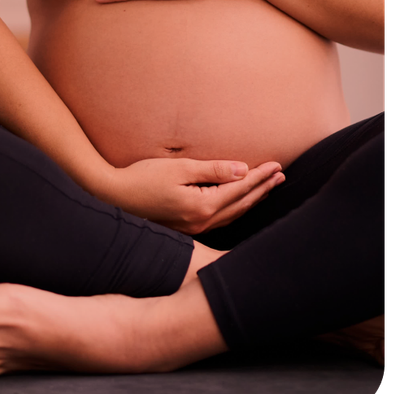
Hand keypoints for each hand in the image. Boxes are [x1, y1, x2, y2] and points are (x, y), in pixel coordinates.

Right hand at [104, 156, 284, 235]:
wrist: (113, 195)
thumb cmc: (142, 177)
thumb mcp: (179, 168)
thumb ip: (213, 170)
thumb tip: (243, 170)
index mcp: (202, 206)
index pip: (239, 189)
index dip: (259, 176)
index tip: (276, 165)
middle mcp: (201, 222)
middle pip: (240, 204)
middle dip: (262, 189)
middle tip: (281, 175)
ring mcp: (193, 228)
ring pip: (232, 214)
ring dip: (252, 199)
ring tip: (267, 187)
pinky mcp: (186, 227)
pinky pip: (221, 218)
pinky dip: (236, 208)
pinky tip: (240, 203)